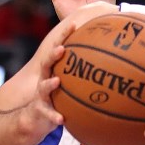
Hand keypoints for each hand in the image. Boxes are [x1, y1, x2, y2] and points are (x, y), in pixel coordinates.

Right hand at [24, 23, 71, 140]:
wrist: (34, 119)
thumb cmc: (56, 98)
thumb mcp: (67, 84)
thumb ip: (82, 73)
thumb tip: (110, 61)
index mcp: (53, 71)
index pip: (58, 49)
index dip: (64, 37)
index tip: (74, 25)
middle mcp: (45, 80)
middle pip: (46, 64)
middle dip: (53, 55)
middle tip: (62, 49)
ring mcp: (40, 96)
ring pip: (43, 88)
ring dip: (49, 84)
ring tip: (57, 80)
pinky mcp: (40, 112)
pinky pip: (47, 114)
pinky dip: (54, 116)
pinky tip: (61, 119)